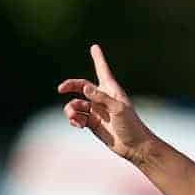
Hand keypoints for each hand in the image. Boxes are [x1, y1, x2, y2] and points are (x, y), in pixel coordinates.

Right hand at [57, 44, 150, 159]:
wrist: (134, 147)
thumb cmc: (131, 125)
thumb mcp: (118, 109)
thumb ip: (101, 98)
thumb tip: (85, 88)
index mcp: (111, 90)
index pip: (103, 70)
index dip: (98, 59)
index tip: (94, 47)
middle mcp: (102, 99)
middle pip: (82, 87)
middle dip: (70, 86)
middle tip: (60, 88)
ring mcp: (97, 111)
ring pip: (76, 104)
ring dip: (71, 109)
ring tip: (74, 118)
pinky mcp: (93, 123)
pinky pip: (78, 117)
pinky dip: (74, 120)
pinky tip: (77, 125)